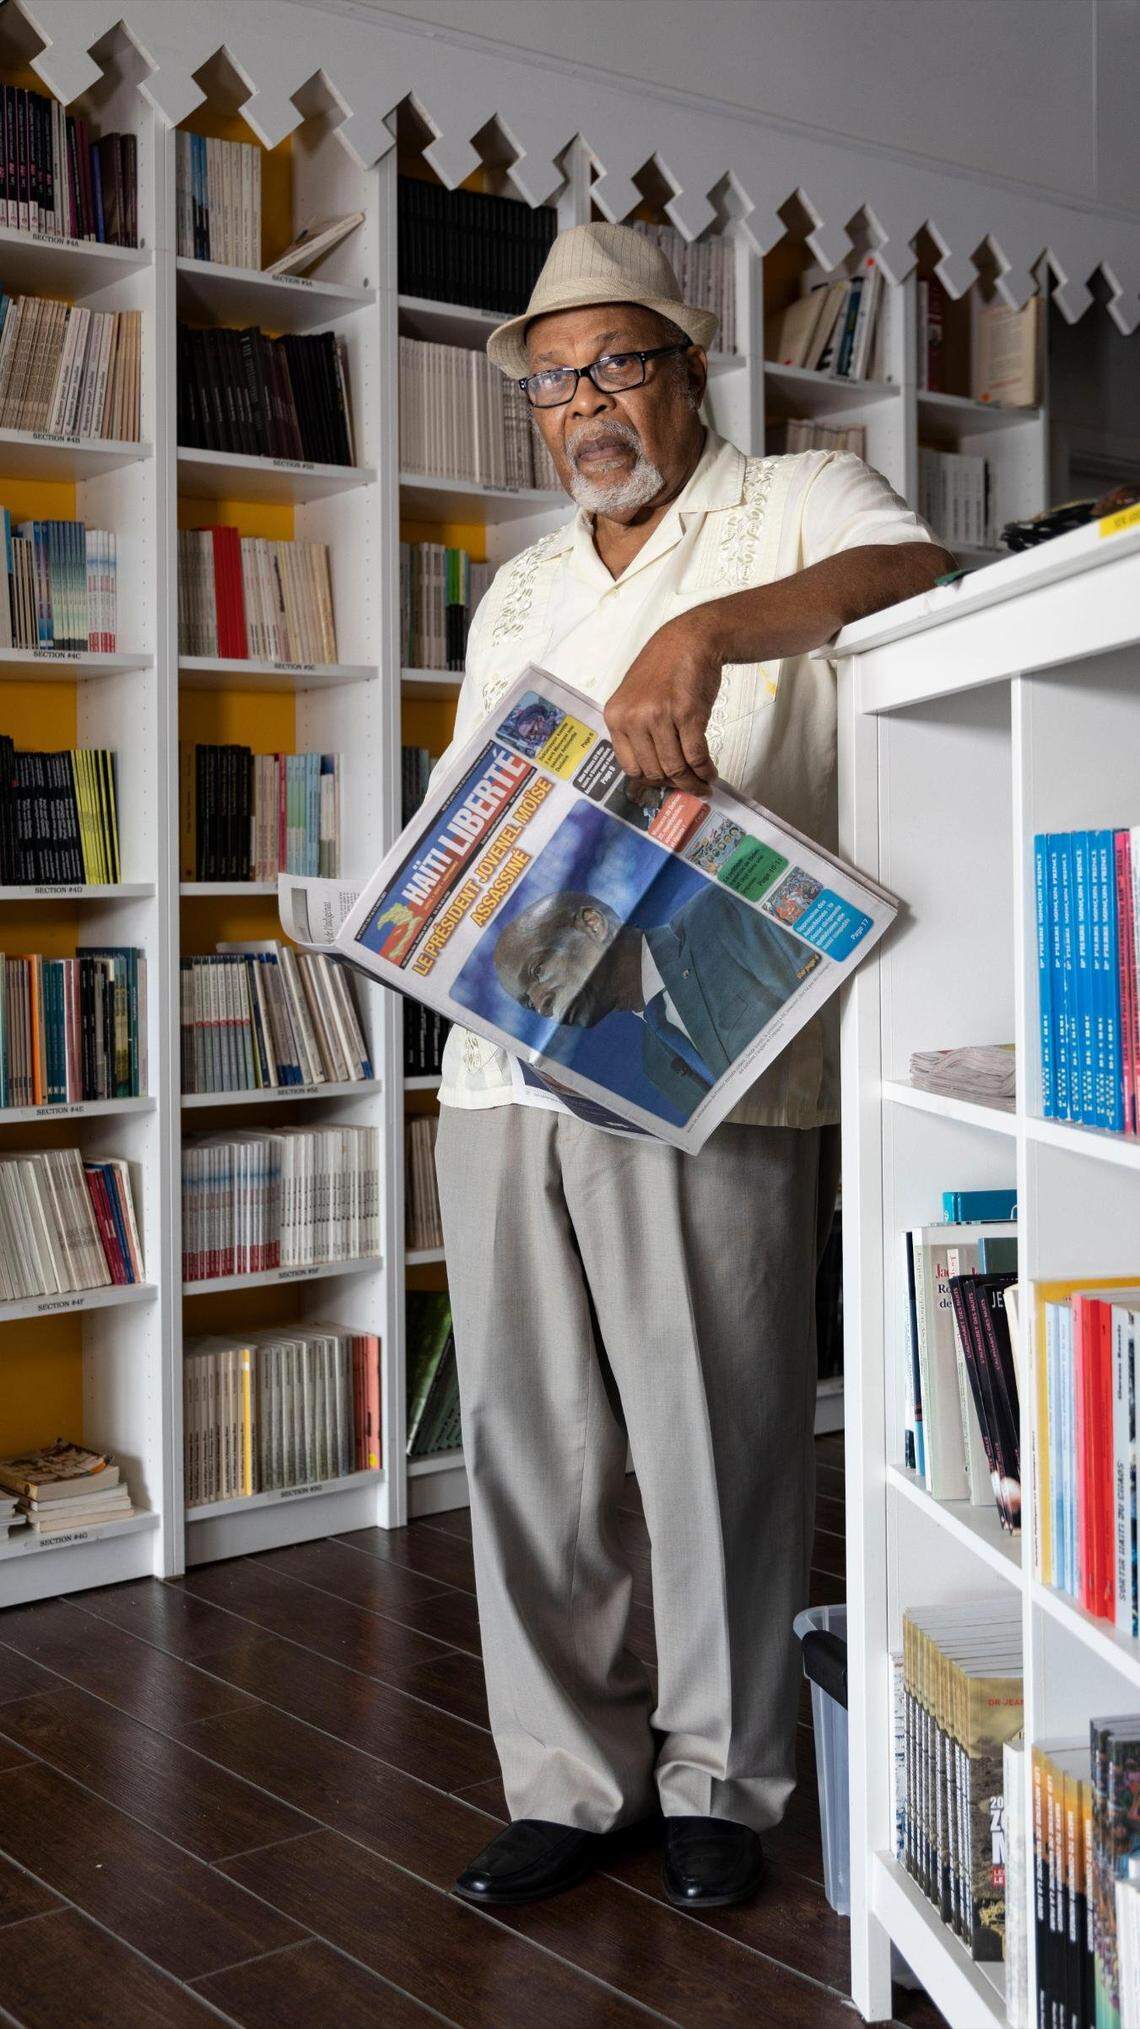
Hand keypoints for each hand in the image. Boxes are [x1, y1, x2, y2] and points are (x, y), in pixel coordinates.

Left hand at [603, 611, 721, 793]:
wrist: (689, 640)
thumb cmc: (664, 668)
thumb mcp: (635, 698)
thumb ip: (636, 730)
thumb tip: (653, 769)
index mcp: (616, 717)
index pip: (630, 766)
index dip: (650, 779)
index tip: (665, 782)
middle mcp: (633, 718)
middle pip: (653, 770)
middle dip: (673, 783)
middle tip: (688, 786)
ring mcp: (660, 716)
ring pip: (675, 767)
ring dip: (692, 782)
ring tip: (703, 785)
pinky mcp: (687, 715)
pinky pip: (695, 755)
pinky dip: (704, 770)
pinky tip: (710, 773)